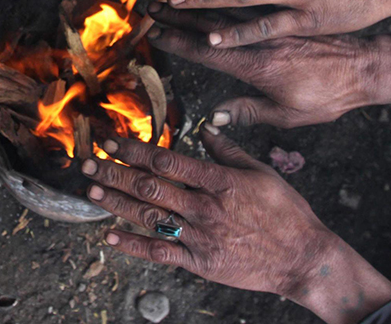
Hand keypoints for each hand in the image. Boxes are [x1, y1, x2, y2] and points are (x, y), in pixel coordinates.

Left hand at [81, 130, 390, 323]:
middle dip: (114, 173)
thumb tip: (203, 128)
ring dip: (116, 203)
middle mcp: (206, 207)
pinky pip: (160, 253)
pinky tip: (109, 236)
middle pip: (150, 186)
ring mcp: (201, 237)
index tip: (111, 141)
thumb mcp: (262, 172)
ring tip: (90, 191)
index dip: (134, 150)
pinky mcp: (200, 262)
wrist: (303, 258)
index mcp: (220, 181)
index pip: (167, 160)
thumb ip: (228, 150)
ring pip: (149, 216)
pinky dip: (133, 245)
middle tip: (87, 162)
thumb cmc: (287, 212)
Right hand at [144, 14, 390, 128]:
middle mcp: (261, 37)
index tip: (155, 30)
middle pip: (210, 20)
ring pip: (228, 3)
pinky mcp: (285, 9)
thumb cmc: (331, 95)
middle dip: (178, 10)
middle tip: (151, 1)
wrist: (369, 67)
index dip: (179, 39)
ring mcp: (273, 20)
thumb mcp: (290, 114)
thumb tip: (214, 116)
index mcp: (258, 65)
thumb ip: (250, 112)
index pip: (208, 49)